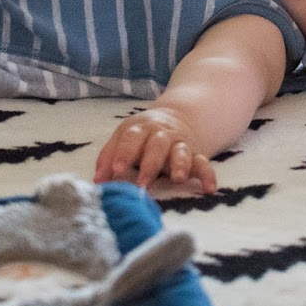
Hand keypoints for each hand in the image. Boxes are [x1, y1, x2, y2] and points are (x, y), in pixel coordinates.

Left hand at [94, 107, 217, 193]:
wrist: (178, 116)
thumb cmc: (142, 136)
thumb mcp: (124, 138)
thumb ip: (109, 158)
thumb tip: (97, 182)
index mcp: (140, 128)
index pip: (131, 138)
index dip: (123, 154)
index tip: (116, 172)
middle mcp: (161, 134)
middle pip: (157, 145)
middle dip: (150, 165)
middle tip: (142, 185)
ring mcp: (180, 144)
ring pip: (181, 152)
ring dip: (179, 164)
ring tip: (177, 179)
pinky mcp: (196, 154)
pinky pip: (204, 163)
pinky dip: (208, 175)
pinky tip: (209, 188)